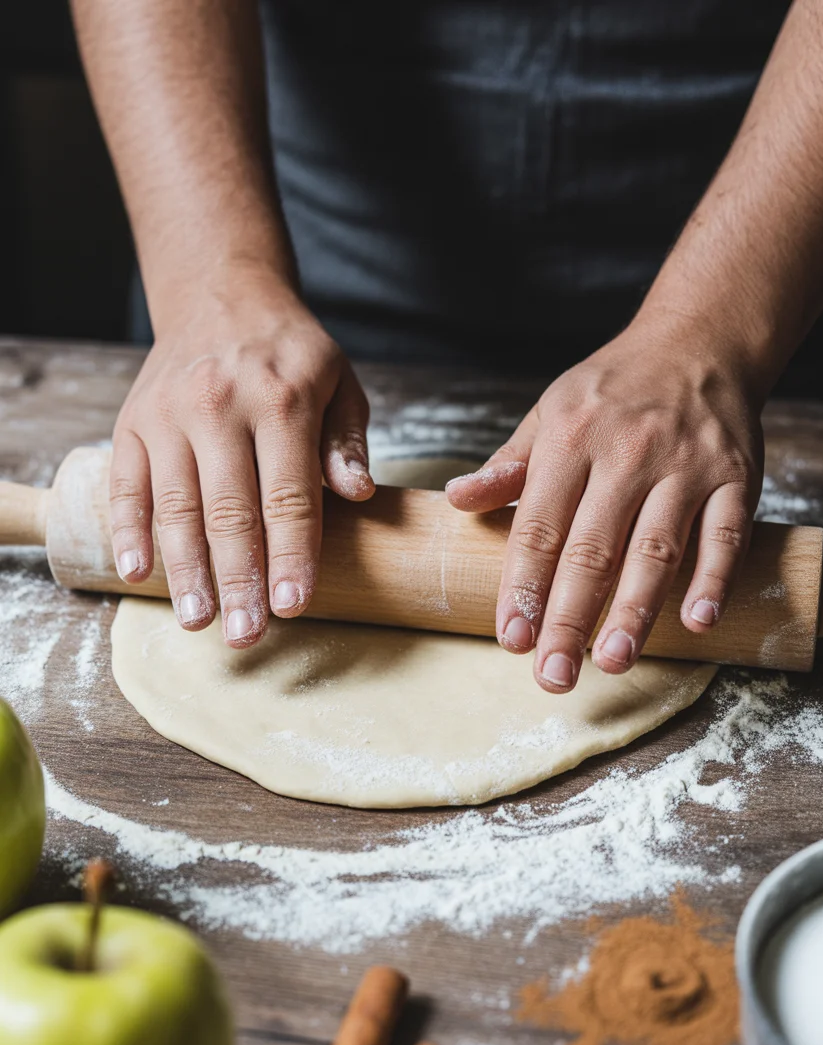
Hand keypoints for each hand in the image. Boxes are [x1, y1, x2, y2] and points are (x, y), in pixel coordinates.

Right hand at [109, 271, 373, 647]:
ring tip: (199, 621)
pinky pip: (127, 484)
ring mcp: (169, 415)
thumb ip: (346, 441)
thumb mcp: (339, 382)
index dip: (292, 554)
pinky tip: (139, 572)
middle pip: (230, 510)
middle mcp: (220, 407)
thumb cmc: (290, 353)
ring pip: (176, 505)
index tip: (295, 604)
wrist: (220, 295)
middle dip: (240, 579)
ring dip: (186, 570)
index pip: (289, 493)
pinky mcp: (133, 422)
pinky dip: (130, 530)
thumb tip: (357, 493)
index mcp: (282, 400)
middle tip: (247, 634)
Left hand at [446, 315, 765, 691]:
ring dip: (634, 610)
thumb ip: (510, 464)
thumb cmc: (614, 388)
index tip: (511, 638)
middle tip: (553, 674)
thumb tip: (458, 499)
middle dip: (569, 617)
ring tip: (611, 661)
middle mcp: (627, 454)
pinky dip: (714, 579)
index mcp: (571, 440)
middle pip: (592, 549)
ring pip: (657, 548)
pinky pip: (726, 534)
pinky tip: (698, 621)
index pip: (540, 527)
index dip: (524, 586)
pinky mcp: (736, 477)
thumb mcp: (551, 411)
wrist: (699, 341)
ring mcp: (686, 466)